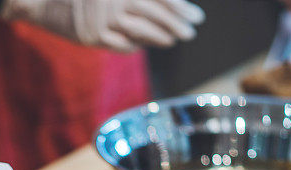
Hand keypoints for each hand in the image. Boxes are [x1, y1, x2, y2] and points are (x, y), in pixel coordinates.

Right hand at [1, 0, 204, 52]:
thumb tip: (167, 3)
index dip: (181, 7)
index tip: (196, 15)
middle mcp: (114, 0)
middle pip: (157, 13)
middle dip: (179, 24)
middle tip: (192, 31)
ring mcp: (104, 20)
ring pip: (143, 31)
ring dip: (163, 37)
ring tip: (175, 39)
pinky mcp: (94, 38)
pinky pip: (124, 45)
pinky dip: (139, 45)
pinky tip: (148, 44)